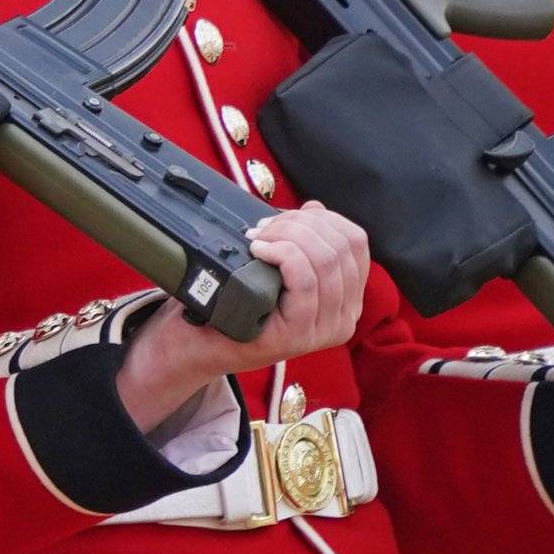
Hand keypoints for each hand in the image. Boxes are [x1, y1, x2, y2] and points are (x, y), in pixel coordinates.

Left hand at [115, 204, 369, 435]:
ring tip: (257, 238)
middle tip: (263, 227)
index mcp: (347, 297)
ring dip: (287, 236)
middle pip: (340, 247)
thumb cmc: (235, 302)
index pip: (355, 242)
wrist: (198, 345)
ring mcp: (322, 330)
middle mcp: (344, 317)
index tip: (284, 217)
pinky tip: (258, 251)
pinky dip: (283, 255)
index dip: (323, 218)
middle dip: (299, 224)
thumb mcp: (276, 268)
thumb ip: (302, 242)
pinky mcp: (297, 337)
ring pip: (325, 261)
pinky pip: (305, 282)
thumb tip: (315, 208)